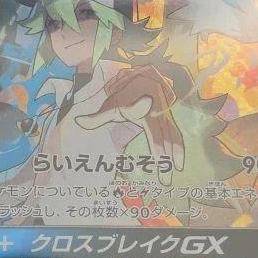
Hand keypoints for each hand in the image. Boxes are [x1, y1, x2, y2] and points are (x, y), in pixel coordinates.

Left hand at [76, 66, 185, 181]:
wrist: (143, 77)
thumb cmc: (125, 93)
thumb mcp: (111, 104)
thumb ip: (97, 117)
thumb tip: (78, 122)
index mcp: (146, 113)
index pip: (154, 135)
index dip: (159, 149)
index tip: (161, 160)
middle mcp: (159, 115)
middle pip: (166, 141)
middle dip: (167, 160)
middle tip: (166, 180)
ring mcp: (166, 117)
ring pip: (175, 137)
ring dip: (177, 155)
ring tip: (177, 171)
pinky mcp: (170, 119)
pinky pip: (176, 134)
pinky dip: (178, 148)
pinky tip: (178, 162)